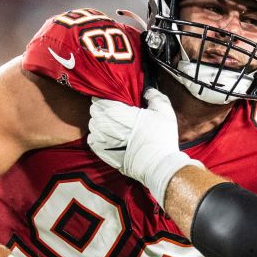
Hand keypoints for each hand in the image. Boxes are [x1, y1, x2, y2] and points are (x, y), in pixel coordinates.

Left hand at [87, 88, 201, 202]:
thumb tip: (147, 91)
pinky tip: (108, 137)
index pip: (100, 99)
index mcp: (117, 112)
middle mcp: (105, 125)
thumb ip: (154, 96)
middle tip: (113, 111)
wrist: (159, 166)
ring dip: (100, 123)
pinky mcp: (103, 154)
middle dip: (102, 109)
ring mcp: (102, 141)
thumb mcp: (164, 111)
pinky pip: (92, 141)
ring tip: (111, 125)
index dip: (105, 98)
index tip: (112, 100)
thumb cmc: (161, 138)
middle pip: (95, 112)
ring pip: (93, 126)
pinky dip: (98, 137)